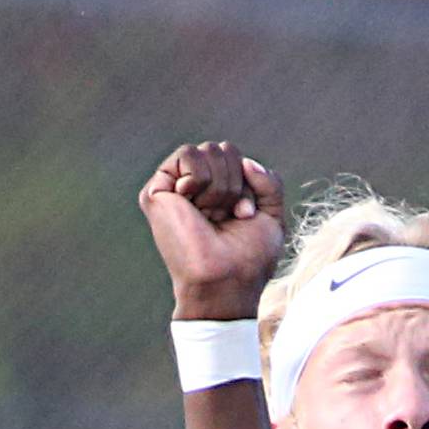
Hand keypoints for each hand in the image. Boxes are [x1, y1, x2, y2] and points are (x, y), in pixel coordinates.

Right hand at [138, 141, 284, 319]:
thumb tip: (247, 161)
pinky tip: (192, 204)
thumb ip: (269, 182)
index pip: (238, 159)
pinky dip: (201, 179)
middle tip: (228, 215)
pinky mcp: (157, 190)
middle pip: (223, 150)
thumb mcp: (271, 215)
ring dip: (221, 185)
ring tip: (212, 214)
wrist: (227, 279)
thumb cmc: (249, 257)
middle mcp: (196, 188)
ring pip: (207, 150)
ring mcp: (176, 188)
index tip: (245, 215)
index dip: (250, 184)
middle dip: (236, 183)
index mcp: (219, 193)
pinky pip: (187, 155)